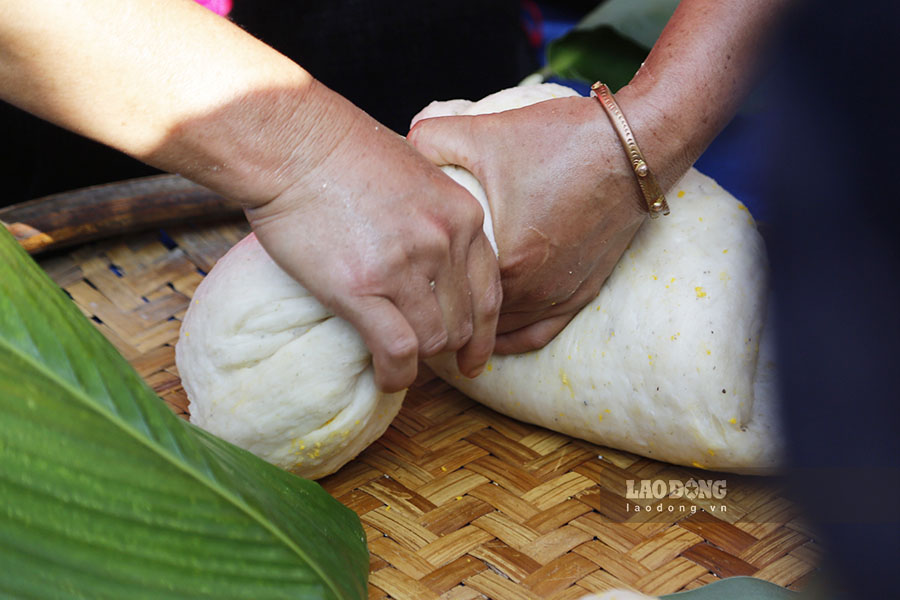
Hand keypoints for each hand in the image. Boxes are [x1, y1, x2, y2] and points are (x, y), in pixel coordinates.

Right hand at [245, 83, 500, 391]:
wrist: (292, 141)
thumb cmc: (342, 151)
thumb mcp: (415, 172)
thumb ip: (435, 215)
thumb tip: (433, 255)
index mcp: (462, 215)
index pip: (490, 291)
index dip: (485, 333)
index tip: (474, 356)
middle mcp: (444, 243)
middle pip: (464, 322)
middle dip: (447, 348)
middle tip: (423, 357)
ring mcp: (406, 266)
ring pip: (432, 342)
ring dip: (417, 361)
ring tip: (396, 364)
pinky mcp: (362, 287)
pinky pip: (397, 350)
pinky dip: (394, 374)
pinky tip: (384, 377)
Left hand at [409, 92, 658, 353]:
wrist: (636, 147)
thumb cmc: (564, 141)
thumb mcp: (487, 132)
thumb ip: (434, 137)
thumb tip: (403, 140)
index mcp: (508, 262)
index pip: (448, 296)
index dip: (419, 296)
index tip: (395, 294)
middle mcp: (536, 290)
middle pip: (473, 320)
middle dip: (440, 317)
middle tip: (410, 311)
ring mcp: (562, 296)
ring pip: (504, 333)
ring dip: (473, 333)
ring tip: (441, 326)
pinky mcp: (584, 292)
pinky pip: (540, 333)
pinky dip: (511, 339)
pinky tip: (490, 339)